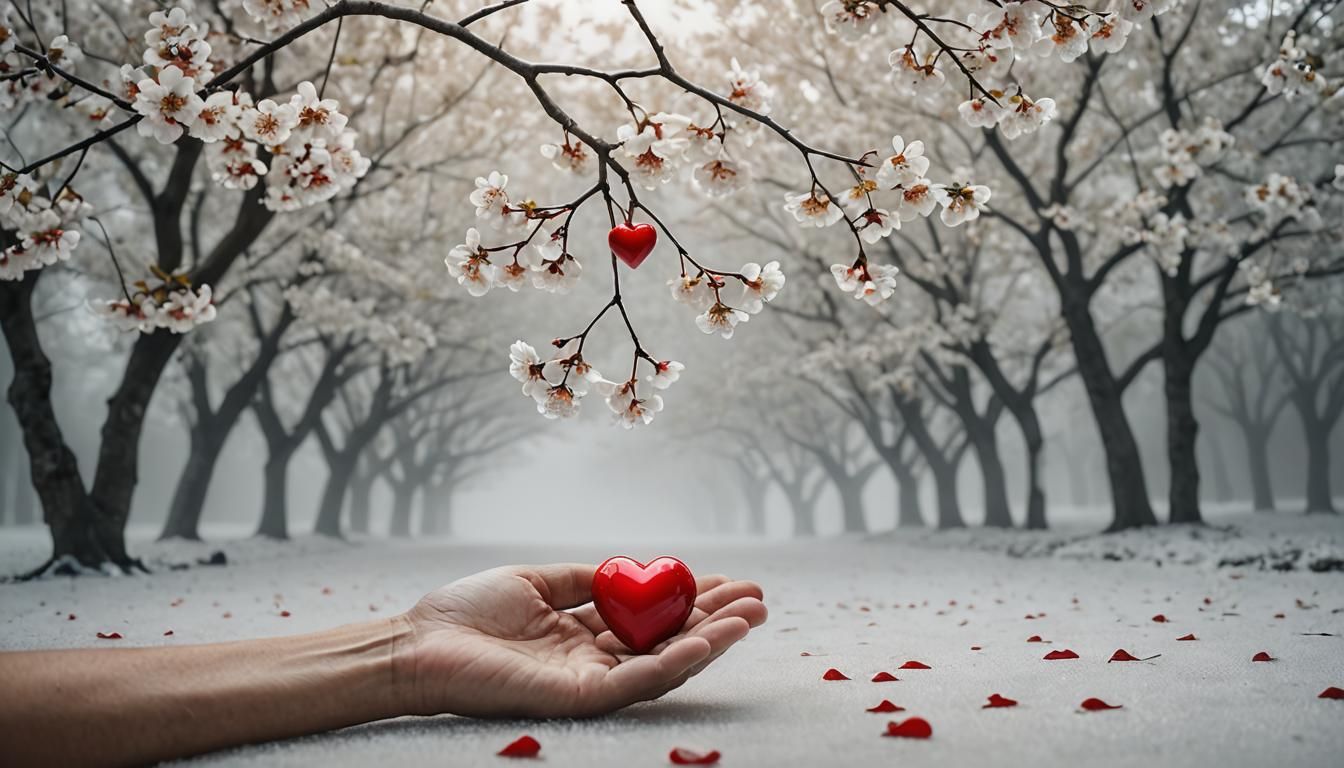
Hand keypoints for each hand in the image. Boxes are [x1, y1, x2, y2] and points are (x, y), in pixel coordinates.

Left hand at [395, 563, 766, 717]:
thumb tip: (628, 569)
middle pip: (668, 644)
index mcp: (583, 638)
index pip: (651, 622)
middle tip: (760, 598)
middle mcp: (592, 664)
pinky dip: (673, 665)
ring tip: (751, 616)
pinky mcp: (574, 699)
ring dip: (711, 642)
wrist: (417, 644)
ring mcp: (587, 684)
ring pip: (663, 666)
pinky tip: (706, 642)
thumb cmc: (464, 614)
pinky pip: (634, 685)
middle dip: (717, 621)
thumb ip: (584, 582)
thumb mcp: (534, 583)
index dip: (691, 602)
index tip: (729, 580)